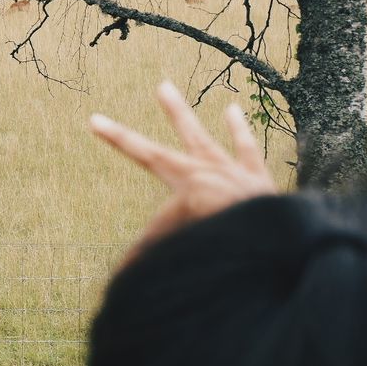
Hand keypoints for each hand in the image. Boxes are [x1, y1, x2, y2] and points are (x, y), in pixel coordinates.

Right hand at [90, 81, 276, 258]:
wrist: (272, 238)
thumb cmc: (221, 243)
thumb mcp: (178, 247)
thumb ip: (150, 255)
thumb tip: (121, 279)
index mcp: (185, 181)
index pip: (142, 155)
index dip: (116, 137)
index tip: (94, 119)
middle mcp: (207, 167)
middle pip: (183, 134)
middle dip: (171, 112)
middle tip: (162, 86)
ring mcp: (233, 171)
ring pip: (211, 137)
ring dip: (193, 117)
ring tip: (190, 95)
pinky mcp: (256, 179)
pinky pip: (247, 151)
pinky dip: (240, 133)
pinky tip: (234, 112)